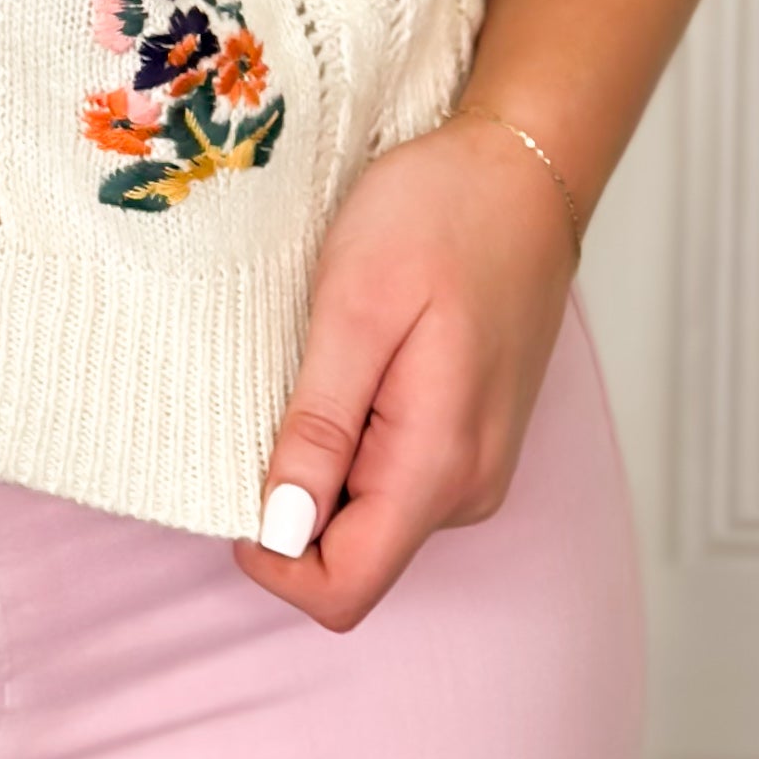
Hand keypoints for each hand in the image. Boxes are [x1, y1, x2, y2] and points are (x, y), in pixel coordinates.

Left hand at [231, 117, 577, 630]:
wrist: (522, 170)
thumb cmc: (441, 216)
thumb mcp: (357, 306)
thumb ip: (322, 426)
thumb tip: (280, 528)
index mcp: (438, 465)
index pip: (343, 588)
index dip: (271, 555)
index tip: (236, 468)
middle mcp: (466, 488)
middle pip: (352, 555)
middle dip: (292, 496)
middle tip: (279, 383)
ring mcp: (474, 465)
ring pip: (368, 514)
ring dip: (322, 459)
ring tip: (323, 355)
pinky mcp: (469, 436)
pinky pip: (392, 474)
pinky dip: (352, 436)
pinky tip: (353, 357)